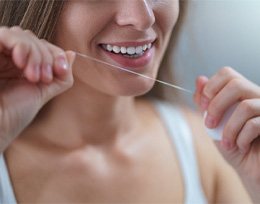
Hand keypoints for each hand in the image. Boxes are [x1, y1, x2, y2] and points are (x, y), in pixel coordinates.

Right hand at [0, 26, 74, 151]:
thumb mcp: (44, 92)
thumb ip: (60, 76)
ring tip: (33, 77)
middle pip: (36, 40)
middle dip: (46, 57)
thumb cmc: (15, 114)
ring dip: (35, 54)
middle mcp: (11, 57)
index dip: (56, 55)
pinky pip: (6, 35)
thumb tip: (71, 54)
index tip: (60, 72)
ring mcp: (0, 53)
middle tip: (44, 78)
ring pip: (23, 35)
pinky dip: (20, 46)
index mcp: (24, 66)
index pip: (44, 47)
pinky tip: (21, 63)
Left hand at [194, 67, 259, 201]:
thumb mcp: (214, 124)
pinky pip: (256, 124)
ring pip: (246, 106)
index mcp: (241, 94)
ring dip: (229, 128)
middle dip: (216, 105)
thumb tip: (200, 79)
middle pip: (236, 84)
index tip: (203, 106)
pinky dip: (242, 138)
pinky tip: (240, 146)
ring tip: (226, 143)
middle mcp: (257, 96)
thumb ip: (206, 104)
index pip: (227, 73)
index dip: (210, 87)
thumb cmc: (233, 145)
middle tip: (209, 124)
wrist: (251, 169)